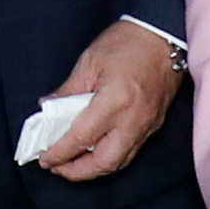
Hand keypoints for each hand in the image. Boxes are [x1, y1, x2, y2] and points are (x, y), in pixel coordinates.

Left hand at [32, 20, 184, 183]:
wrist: (165, 36)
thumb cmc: (129, 42)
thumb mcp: (89, 62)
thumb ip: (68, 91)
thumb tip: (47, 110)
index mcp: (115, 101)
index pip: (81, 138)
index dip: (59, 152)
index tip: (44, 157)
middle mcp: (133, 120)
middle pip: (103, 163)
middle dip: (76, 172)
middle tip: (57, 166)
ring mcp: (146, 126)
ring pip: (118, 163)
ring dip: (93, 168)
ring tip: (72, 161)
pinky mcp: (153, 126)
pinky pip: (130, 152)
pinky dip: (109, 158)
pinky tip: (94, 150)